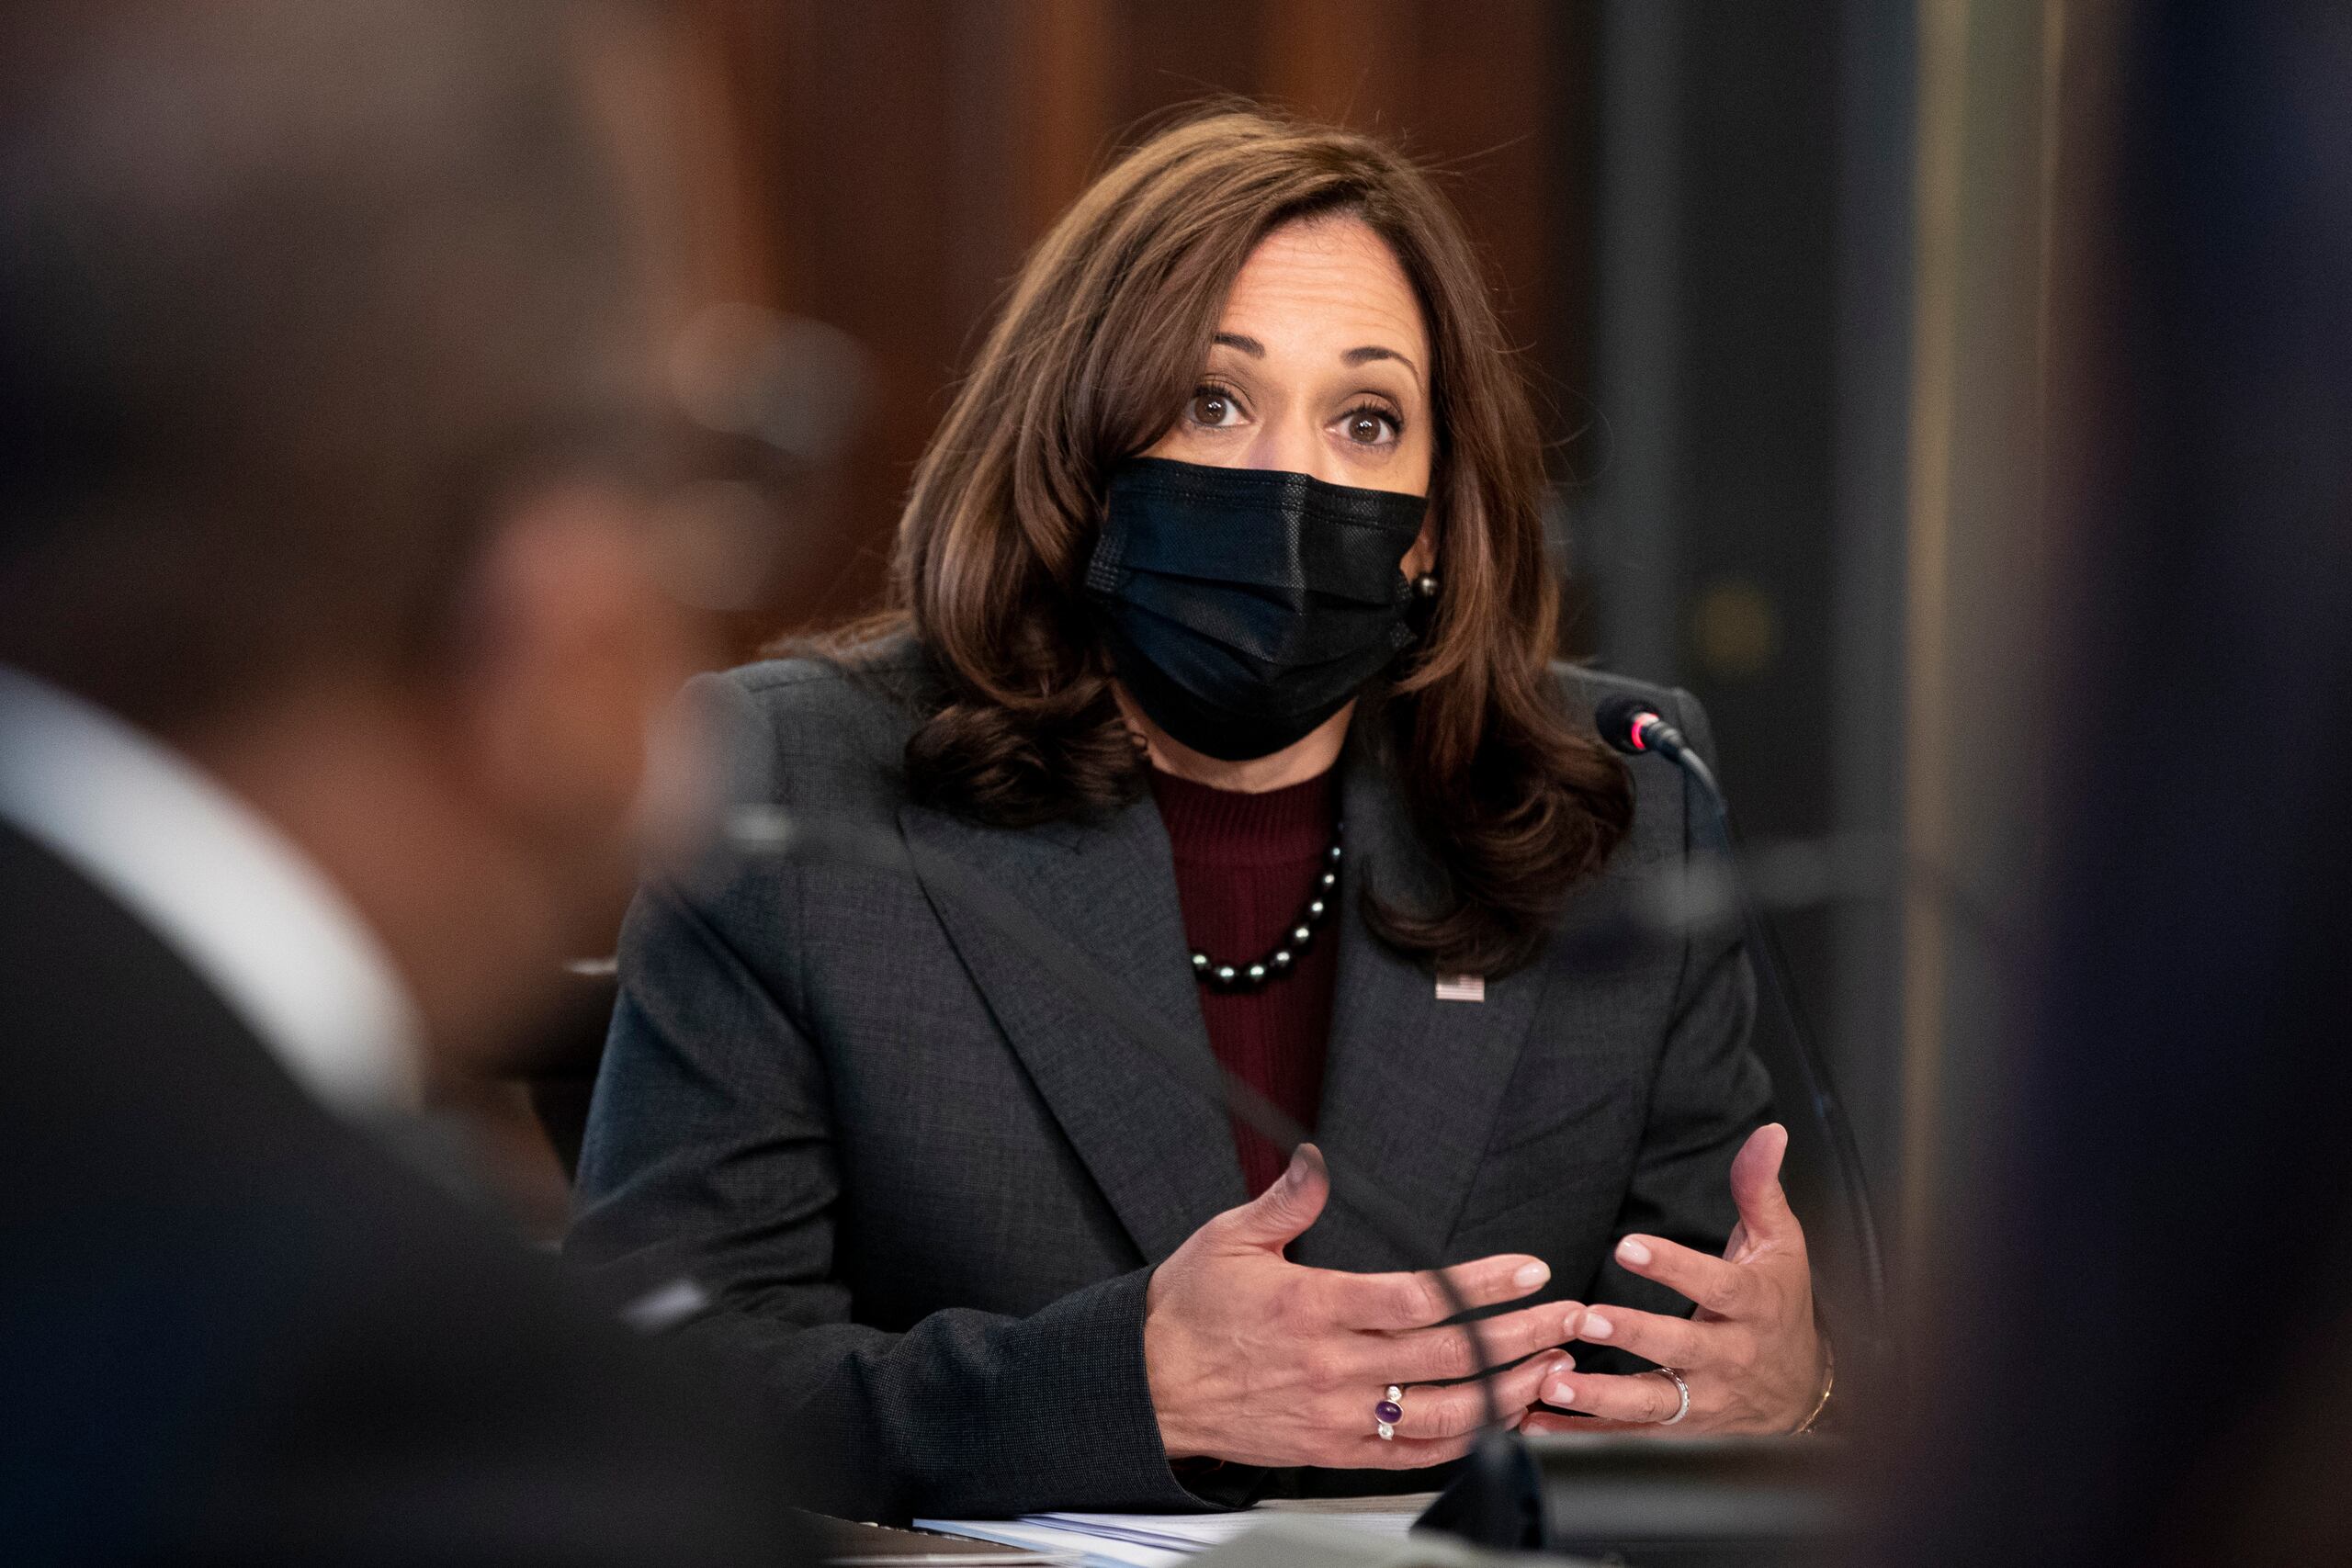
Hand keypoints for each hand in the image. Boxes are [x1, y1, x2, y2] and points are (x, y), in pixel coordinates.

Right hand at [1144, 1144, 1576, 1468]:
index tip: (1529, 1271)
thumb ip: (1286, 1200)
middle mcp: (1331, 1367)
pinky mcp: (1334, 1452)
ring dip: (1507, 1392)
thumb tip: (1316, 1159)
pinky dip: (1466, 1441)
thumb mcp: (1228, 1239)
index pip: (1418, 1297)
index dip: (1483, 1286)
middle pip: (1447, 1356)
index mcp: (1312, 1307)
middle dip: (1519, 1336)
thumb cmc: (1187, 1312)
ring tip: (1552, 1369)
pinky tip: (1502, 1421)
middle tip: (1567, 1318)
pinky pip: (1414, 1454)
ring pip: (1442, 1413)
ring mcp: (1337, 1416)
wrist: (1148, 1386)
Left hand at [1526, 1123, 1824, 1435]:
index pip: (1715, 1285)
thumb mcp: (1781, 1244)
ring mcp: (1704, 1401)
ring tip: (1551, 1382)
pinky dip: (1583, 1435)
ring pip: (1652, 1405)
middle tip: (1583, 1319)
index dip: (1674, 1267)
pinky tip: (1539, 1423)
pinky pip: (1629, 1438)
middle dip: (1631, 1335)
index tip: (1629, 1248)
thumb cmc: (1783, 1307)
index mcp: (1752, 1306)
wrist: (1807, 1392)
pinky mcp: (1681, 1431)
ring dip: (1598, 1398)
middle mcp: (1729, 1358)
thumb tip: (1769, 1132)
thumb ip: (1760, 1188)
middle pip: (1679, 1349)